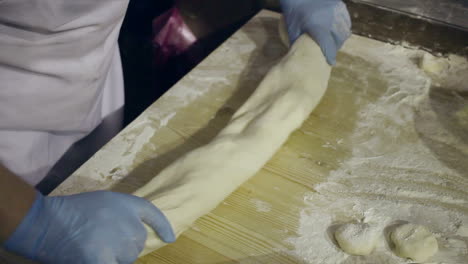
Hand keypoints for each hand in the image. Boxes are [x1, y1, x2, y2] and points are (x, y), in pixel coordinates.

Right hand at [4, 191, 174, 263]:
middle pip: (138, 242)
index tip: (169, 238)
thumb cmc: (69, 211)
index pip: (152, 214)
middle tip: (103, 244)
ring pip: (128, 258)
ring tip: (95, 250)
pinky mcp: (103, 259)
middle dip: (125, 247)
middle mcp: (127, 221)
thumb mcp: (102, 203)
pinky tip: (102, 260)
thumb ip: (121, 215)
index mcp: (125, 203)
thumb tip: (133, 234)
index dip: (162, 227)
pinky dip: (111, 263)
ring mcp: (117, 241)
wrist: (46, 222)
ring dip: (116, 259)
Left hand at [281, 0, 350, 64]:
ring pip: (344, 29)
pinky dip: (343, 26)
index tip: (330, 62)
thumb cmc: (293, 13)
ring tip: (334, 41)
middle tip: (331, 51)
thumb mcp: (293, 30)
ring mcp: (336, 11)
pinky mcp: (339, 5)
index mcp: (319, 28)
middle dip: (336, 47)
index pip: (328, 46)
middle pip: (339, 39)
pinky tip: (337, 29)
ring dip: (340, 37)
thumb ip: (298, 43)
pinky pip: (345, 19)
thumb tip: (300, 56)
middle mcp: (330, 20)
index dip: (330, 56)